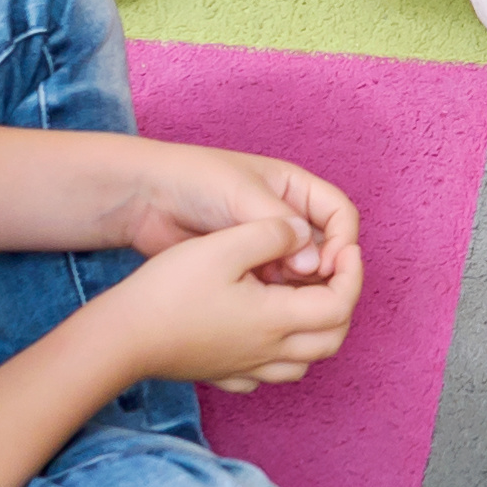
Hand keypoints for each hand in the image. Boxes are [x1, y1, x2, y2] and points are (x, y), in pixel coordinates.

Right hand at [93, 207, 359, 396]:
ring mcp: (246, 368)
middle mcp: (269, 351)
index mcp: (276, 319)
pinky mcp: (223, 375)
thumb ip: (271, 233)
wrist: (122, 338)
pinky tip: (265, 332)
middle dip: (343, 303)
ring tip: (303, 298)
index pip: (341, 303)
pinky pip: (269, 375)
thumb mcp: (223, 246)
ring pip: (304, 362)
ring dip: (317, 331)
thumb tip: (302, 233)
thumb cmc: (169, 290)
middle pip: (333, 338)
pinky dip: (283, 355)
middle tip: (332, 272)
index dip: (352, 273)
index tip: (345, 248)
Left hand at [104, 140, 356, 290]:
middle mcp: (288, 218)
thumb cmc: (194, 181)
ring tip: (277, 299)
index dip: (342, 241)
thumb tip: (314, 267)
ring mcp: (269, 247)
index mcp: (295, 189)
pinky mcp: (249, 271)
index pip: (340, 215)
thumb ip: (279, 226)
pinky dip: (276, 300)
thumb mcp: (241, 194)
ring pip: (304, 276)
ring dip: (298, 290)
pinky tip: (260, 306)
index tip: (327, 266)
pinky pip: (276, 291)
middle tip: (303, 290)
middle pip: (327, 250)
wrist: (145, 199)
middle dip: (323, 272)